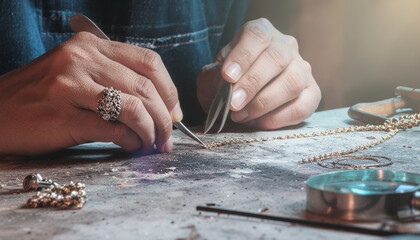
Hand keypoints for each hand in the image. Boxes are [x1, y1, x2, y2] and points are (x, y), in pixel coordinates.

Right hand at [0, 32, 181, 157]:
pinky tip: (132, 146)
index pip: (149, 61)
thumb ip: (115, 80)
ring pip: (133, 108)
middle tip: (168, 139)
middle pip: (146, 87)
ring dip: (152, 132)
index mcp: (90, 45)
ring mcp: (69, 86)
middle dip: (166, 118)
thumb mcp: (77, 72)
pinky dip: (131, 141)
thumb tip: (162, 108)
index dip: (170, 90)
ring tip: (153, 146)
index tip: (175, 113)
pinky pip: (112, 130)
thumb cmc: (41, 95)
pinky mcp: (60, 116)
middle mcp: (81, 59)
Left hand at [197, 18, 320, 129]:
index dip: (243, 55)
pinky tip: (258, 122)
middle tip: (233, 104)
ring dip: (264, 103)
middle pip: (278, 58)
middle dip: (253, 84)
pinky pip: (302, 106)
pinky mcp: (311, 94)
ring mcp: (302, 69)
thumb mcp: (211, 77)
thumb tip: (228, 84)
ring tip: (241, 116)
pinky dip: (278, 118)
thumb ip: (215, 77)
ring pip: (293, 82)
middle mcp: (286, 46)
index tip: (227, 76)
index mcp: (261, 32)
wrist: (235, 101)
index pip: (257, 36)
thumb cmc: (223, 84)